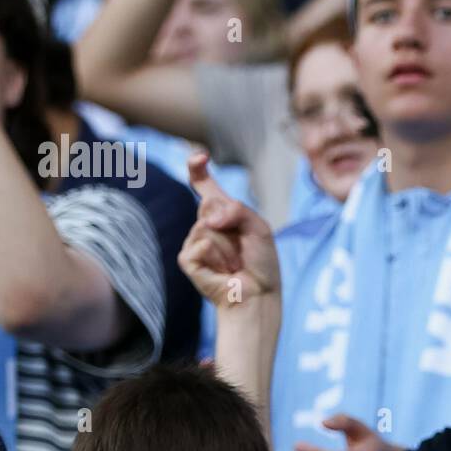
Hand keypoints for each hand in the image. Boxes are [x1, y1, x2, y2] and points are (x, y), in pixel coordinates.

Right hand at [178, 153, 280, 306]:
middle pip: (208, 204)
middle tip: (242, 244)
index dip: (198, 170)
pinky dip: (216, 257)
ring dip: (227, 245)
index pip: (205, 186)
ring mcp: (196, 242)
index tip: (198, 156)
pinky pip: (200, 245)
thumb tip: (208, 221)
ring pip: (205, 227)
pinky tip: (223, 270)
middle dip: (228, 220)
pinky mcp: (189, 260)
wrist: (258, 294)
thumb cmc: (261, 262)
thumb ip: (237, 211)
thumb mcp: (258, 228)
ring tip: (235, 261)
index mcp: (224, 214)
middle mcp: (207, 225)